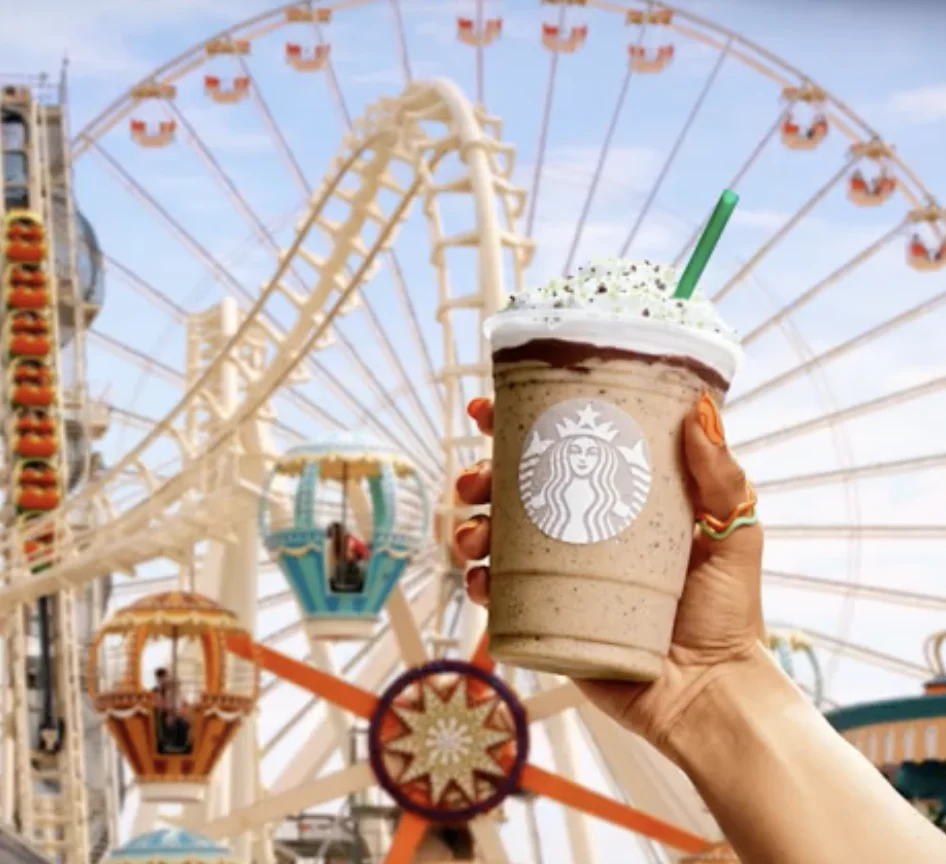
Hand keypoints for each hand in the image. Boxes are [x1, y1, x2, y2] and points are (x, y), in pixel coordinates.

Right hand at [453, 394, 764, 756]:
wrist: (711, 697)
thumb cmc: (728, 614)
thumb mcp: (733, 534)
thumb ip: (721, 476)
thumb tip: (699, 409)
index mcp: (615, 502)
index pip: (562, 451)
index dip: (519, 426)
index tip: (488, 410)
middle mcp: (580, 533)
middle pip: (514, 491)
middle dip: (479, 477)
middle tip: (475, 480)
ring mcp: (558, 577)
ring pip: (494, 540)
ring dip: (468, 528)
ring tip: (472, 536)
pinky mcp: (545, 621)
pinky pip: (498, 597)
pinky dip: (478, 584)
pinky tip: (480, 581)